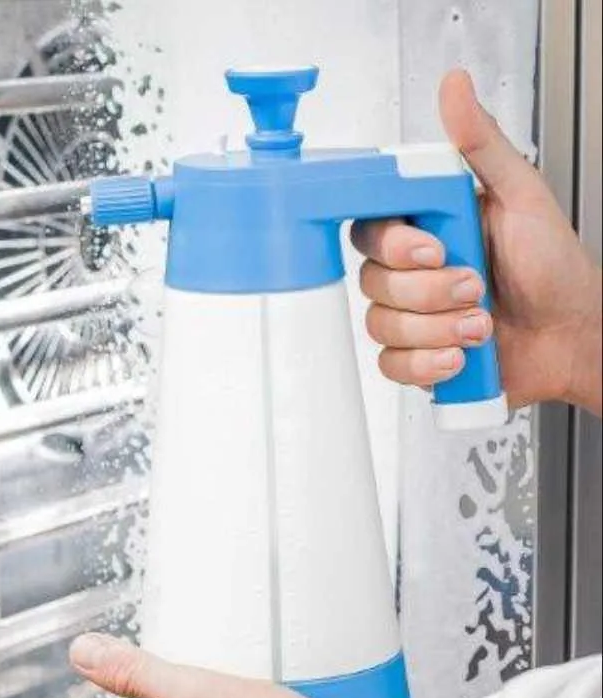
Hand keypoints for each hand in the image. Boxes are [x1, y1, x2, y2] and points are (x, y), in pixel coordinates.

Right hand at [352, 69, 602, 416]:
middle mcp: (411, 273)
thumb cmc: (552, 269)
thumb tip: (455, 90)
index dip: (393, 245)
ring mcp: (410, 317)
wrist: (570, 337)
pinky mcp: (413, 358)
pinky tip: (460, 355)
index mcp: (426, 230)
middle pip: (372, 281)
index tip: (435, 250)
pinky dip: (426, 364)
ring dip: (436, 328)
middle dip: (429, 291)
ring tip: (480, 322)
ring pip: (380, 324)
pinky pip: (390, 364)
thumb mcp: (522, 196)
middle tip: (476, 284)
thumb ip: (481, 145)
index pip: (370, 230)